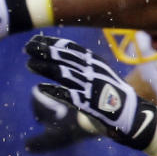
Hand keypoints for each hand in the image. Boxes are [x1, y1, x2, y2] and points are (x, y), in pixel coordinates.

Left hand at [25, 34, 156, 152]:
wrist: (130, 115)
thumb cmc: (109, 93)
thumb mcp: (96, 73)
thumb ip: (78, 64)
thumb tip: (57, 53)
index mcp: (95, 62)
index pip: (70, 48)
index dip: (51, 43)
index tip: (34, 40)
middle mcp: (93, 71)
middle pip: (64, 57)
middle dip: (44, 51)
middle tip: (26, 48)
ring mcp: (91, 86)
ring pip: (64, 73)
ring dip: (45, 67)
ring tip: (29, 64)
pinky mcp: (89, 103)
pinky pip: (68, 95)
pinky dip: (54, 91)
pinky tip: (40, 88)